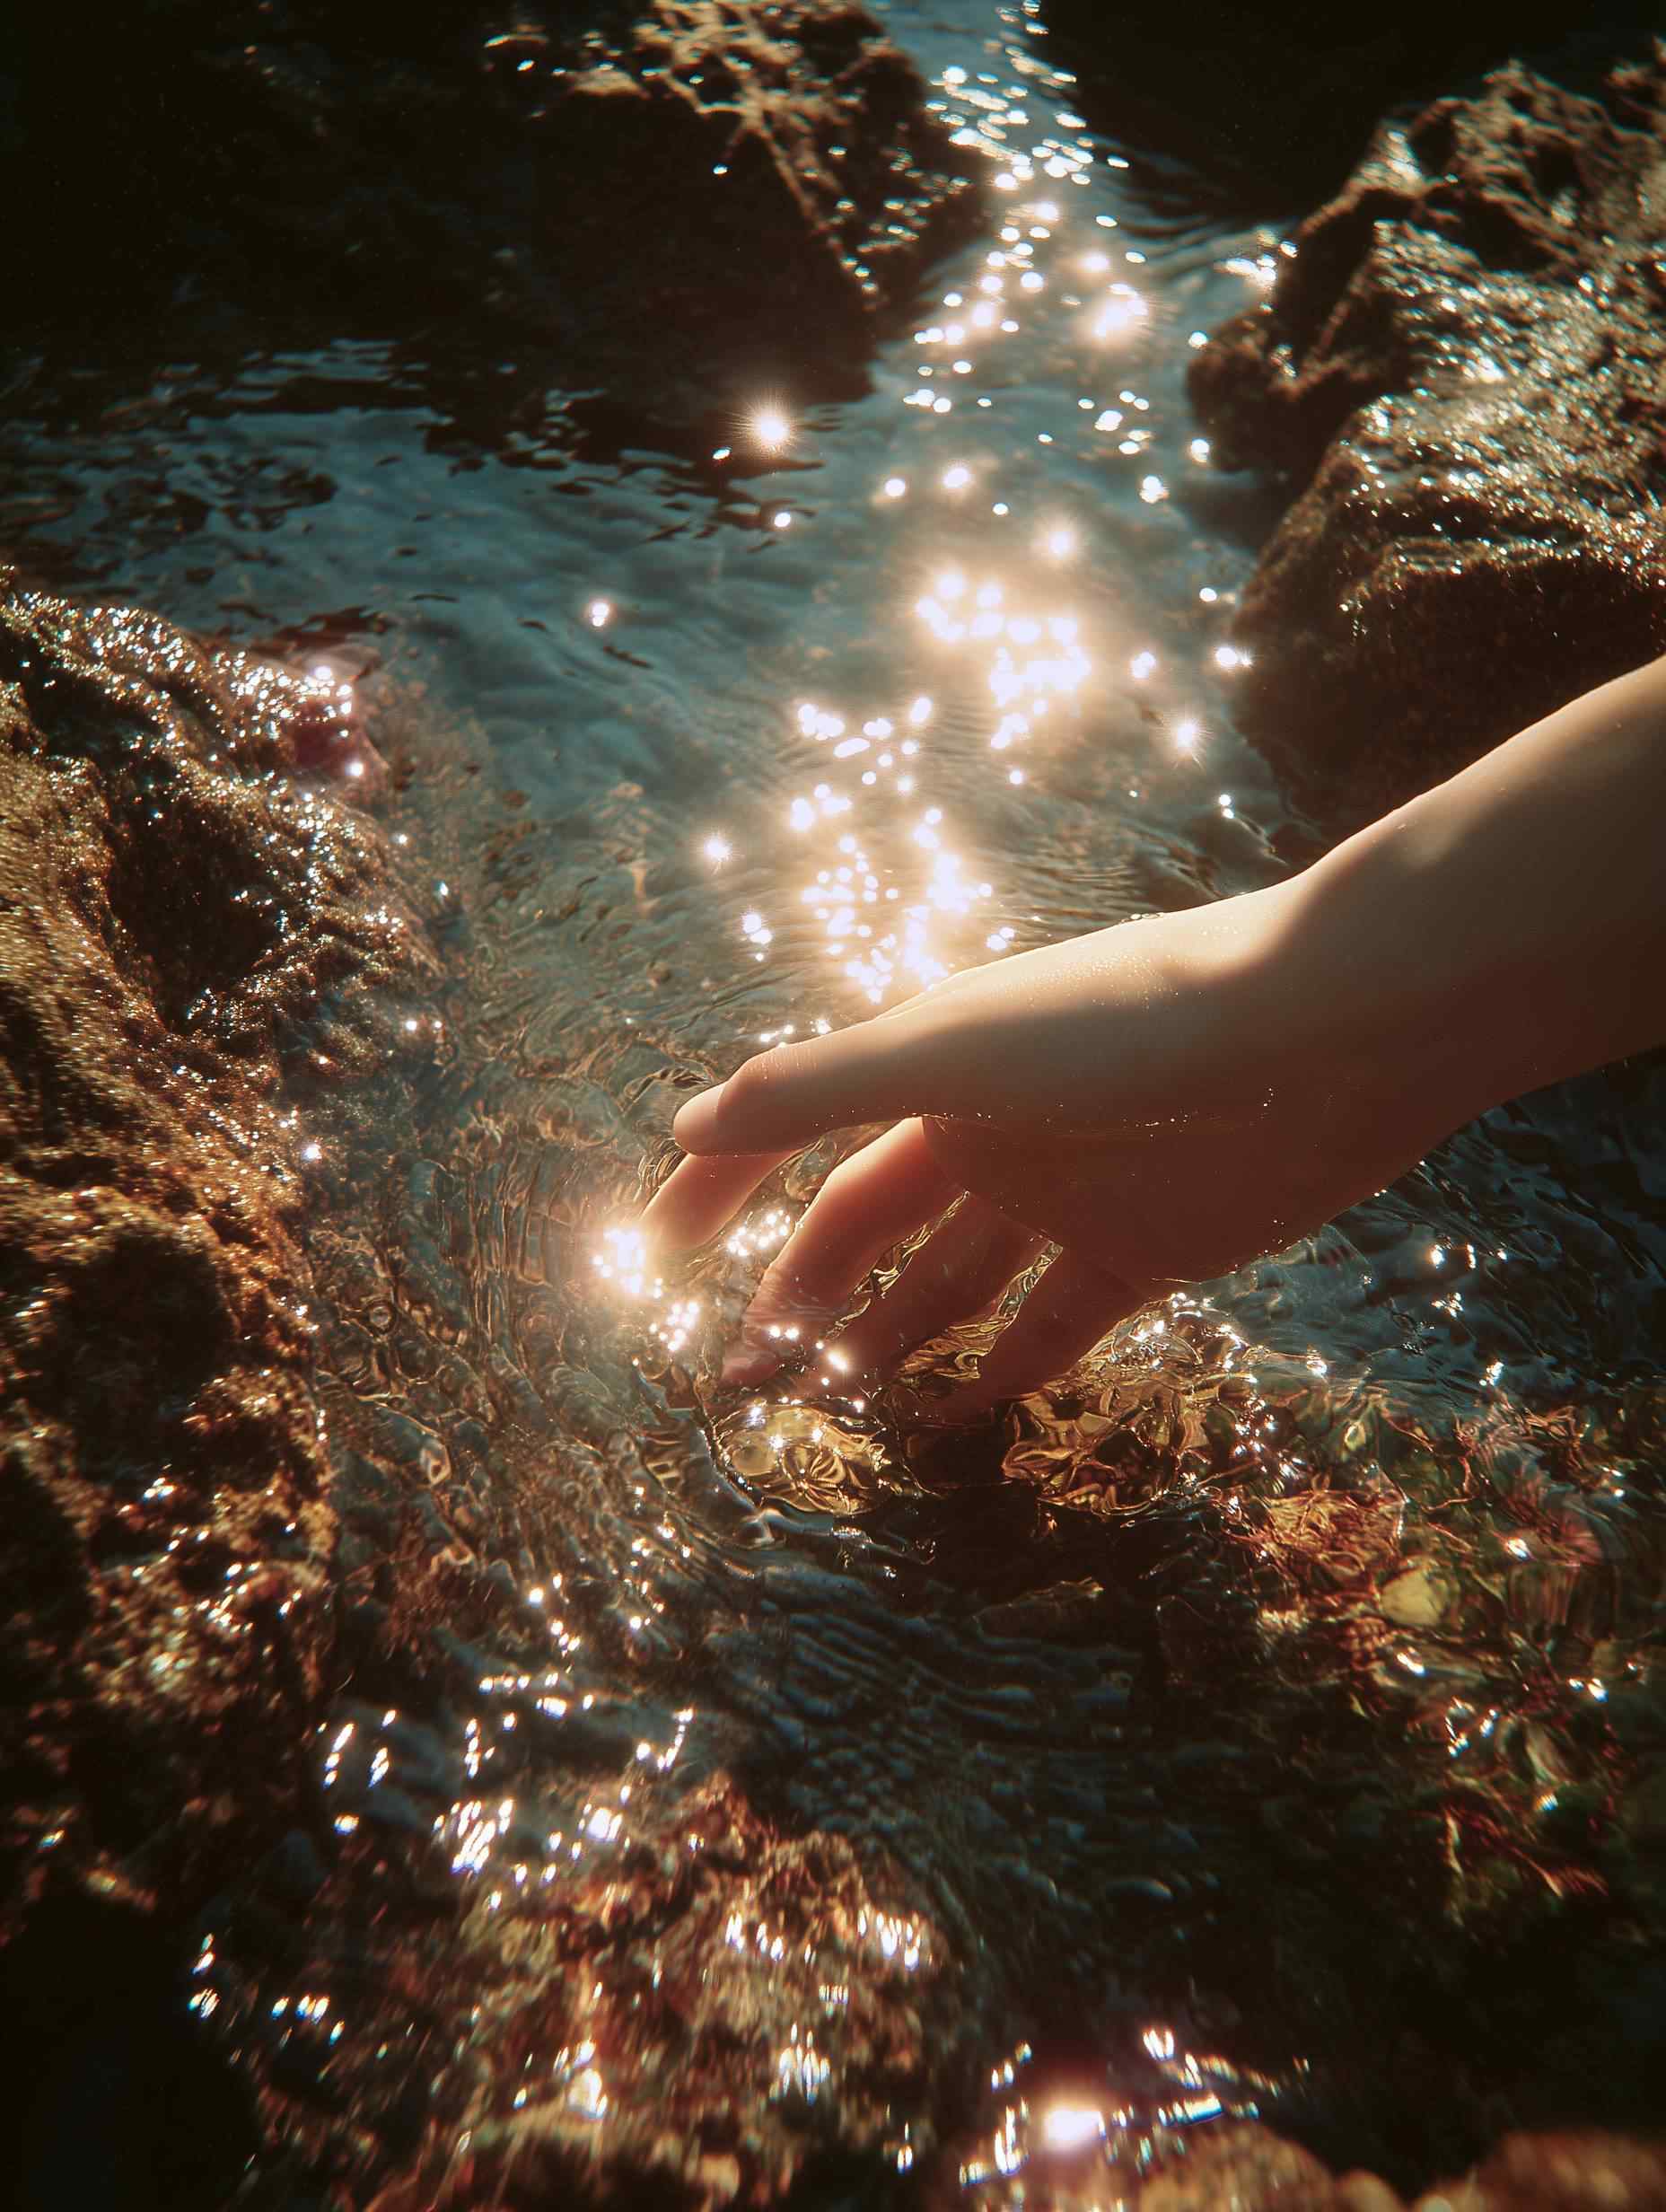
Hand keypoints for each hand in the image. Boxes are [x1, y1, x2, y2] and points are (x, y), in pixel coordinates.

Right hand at [640, 875, 1468, 1418]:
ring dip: (890, 1341)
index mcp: (933, 1069)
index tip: (654, 1259)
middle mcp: (989, 1129)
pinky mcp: (1144, 1250)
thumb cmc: (1124, 1023)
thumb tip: (682, 1121)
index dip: (722, 1186)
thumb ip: (814, 1089)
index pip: (798, 1134)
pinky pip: (1052, 1325)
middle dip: (802, 1297)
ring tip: (828, 1408)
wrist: (1324, 1036)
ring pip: (952, 1284)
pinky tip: (952, 1421)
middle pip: (869, 1228)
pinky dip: (1002, 1372)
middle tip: (741, 1381)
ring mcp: (1065, 1194)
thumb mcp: (947, 1050)